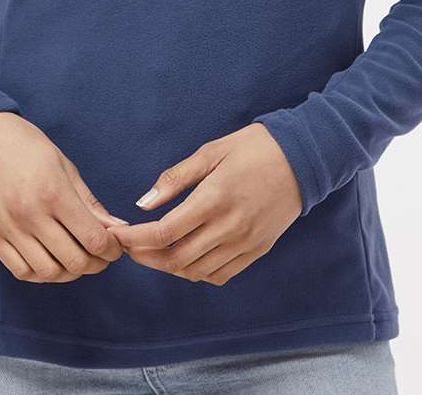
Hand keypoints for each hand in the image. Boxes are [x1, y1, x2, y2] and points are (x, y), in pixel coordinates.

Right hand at [0, 112, 130, 282]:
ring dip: (69, 272)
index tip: (115, 247)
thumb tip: (116, 228)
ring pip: (48, 272)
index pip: (93, 239)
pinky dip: (41, 273)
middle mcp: (30, 214)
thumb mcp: (64, 165)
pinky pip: (21, 271)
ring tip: (76, 258)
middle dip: (96, 264)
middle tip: (101, 255)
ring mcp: (8, 228)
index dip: (111, 250)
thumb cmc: (26, 147)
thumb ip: (89, 201)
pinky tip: (50, 259)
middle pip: (74, 262)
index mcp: (54, 192)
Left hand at [103, 122, 301, 284]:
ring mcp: (246, 242)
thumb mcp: (211, 151)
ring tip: (153, 252)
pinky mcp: (258, 249)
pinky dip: (198, 272)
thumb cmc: (253, 147)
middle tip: (129, 245)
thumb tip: (143, 203)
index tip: (118, 235)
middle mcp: (230, 226)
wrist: (303, 158)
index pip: (165, 232)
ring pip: (197, 271)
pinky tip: (186, 258)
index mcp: (215, 198)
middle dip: (146, 256)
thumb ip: (175, 179)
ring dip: (169, 266)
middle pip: (177, 258)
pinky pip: (221, 274)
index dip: (136, 239)